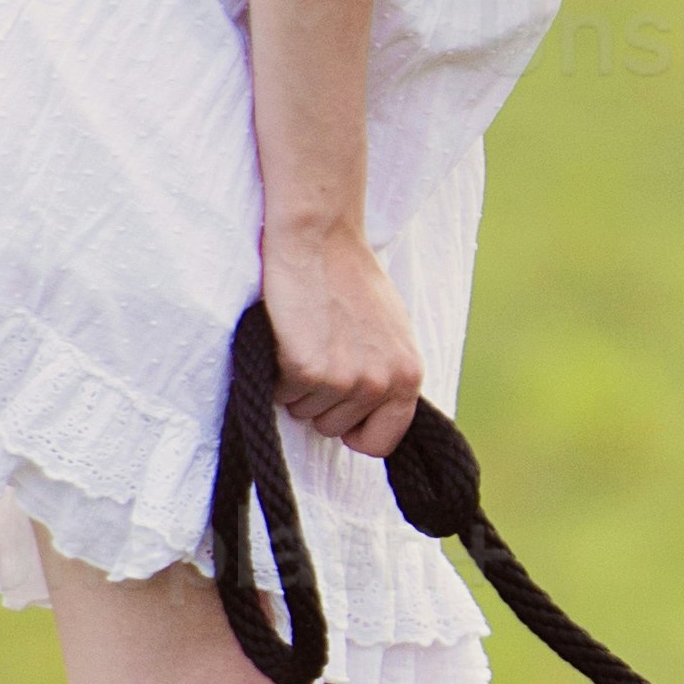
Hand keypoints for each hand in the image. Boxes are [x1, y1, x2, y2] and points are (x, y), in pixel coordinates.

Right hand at [261, 213, 423, 450]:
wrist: (321, 240)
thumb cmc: (351, 280)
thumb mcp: (392, 333)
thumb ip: (388, 375)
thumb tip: (376, 413)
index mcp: (408, 376)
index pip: (381, 443)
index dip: (353, 430)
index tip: (340, 410)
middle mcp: (382, 383)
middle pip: (332, 428)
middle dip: (319, 398)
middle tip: (320, 349)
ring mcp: (346, 379)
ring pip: (303, 413)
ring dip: (296, 384)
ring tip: (307, 338)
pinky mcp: (308, 370)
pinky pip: (279, 394)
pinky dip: (275, 372)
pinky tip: (288, 336)